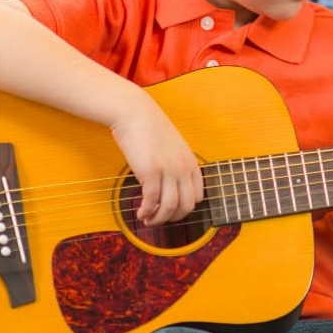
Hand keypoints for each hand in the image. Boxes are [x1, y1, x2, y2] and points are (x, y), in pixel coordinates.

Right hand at [110, 99, 202, 226]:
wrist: (135, 113)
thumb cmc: (150, 129)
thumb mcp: (173, 147)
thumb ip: (177, 165)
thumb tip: (172, 185)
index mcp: (191, 163)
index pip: (197, 197)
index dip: (184, 209)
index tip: (171, 212)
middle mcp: (183, 168)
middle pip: (186, 206)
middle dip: (172, 218)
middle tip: (159, 219)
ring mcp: (168, 171)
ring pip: (169, 207)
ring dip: (158, 219)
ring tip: (148, 219)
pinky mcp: (150, 172)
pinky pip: (152, 201)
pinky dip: (146, 211)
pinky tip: (140, 213)